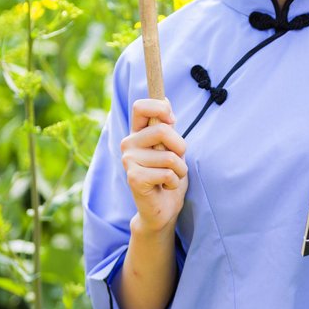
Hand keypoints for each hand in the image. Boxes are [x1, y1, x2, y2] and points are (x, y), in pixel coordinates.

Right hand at [121, 98, 188, 234]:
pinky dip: (174, 182)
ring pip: (169, 156)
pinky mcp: (134, 178)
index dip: (160, 108)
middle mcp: (128, 144)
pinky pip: (167, 173)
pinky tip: (165, 187)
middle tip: (177, 161)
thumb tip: (165, 100)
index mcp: (137, 133)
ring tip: (171, 177)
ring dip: (180, 170)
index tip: (171, 120)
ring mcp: (129, 161)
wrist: (163, 209)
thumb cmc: (169, 175)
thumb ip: (166, 126)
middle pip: (162, 130)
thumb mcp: (171, 147)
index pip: (140, 106)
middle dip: (180, 147)